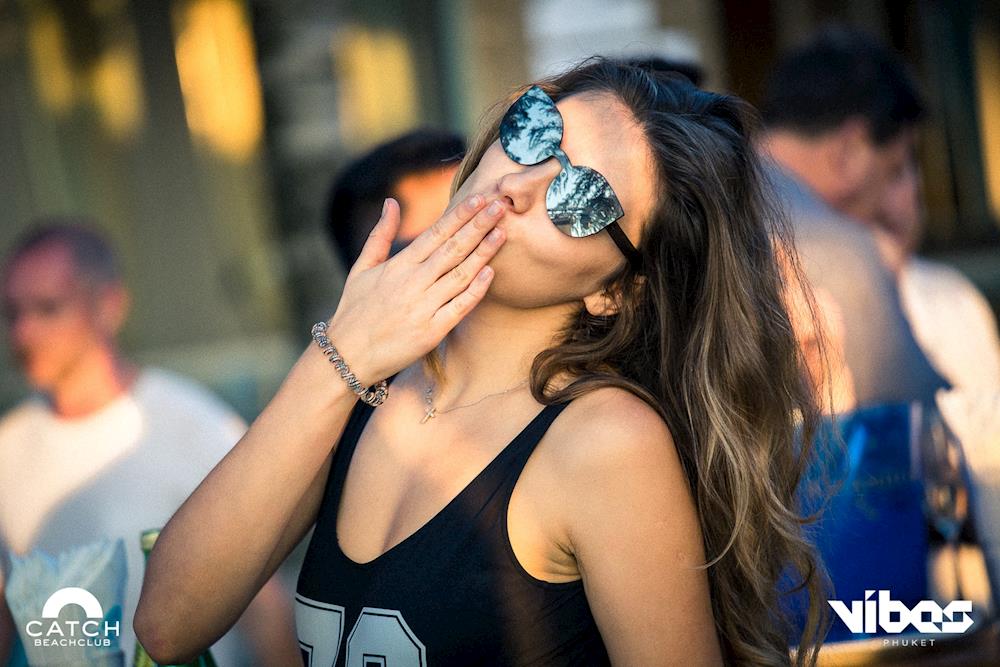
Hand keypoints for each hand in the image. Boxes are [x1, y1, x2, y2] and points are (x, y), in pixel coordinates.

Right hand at [326, 194, 506, 385]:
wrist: (347, 355)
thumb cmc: (354, 310)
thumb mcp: (362, 268)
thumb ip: (380, 234)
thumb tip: (391, 201)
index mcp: (398, 265)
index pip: (435, 233)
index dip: (459, 215)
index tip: (479, 199)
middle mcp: (412, 283)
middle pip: (453, 249)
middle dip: (478, 226)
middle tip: (501, 207)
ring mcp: (423, 307)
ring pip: (460, 274)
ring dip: (483, 252)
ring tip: (502, 233)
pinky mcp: (432, 331)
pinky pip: (459, 307)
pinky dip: (476, 289)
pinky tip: (491, 273)